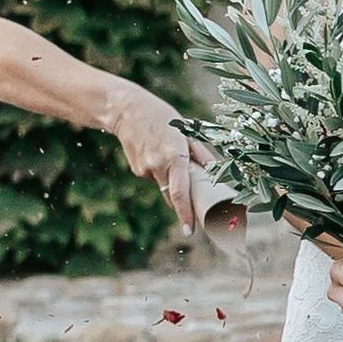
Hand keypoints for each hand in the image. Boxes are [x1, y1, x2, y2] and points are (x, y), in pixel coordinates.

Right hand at [107, 86, 208, 231]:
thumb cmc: (162, 118)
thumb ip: (201, 155)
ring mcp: (144, 170)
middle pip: (173, 197)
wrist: (127, 111)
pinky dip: (161, 173)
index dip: (185, 214)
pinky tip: (158, 155)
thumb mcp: (186, 131)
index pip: (180, 193)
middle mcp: (157, 166)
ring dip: (173, 183)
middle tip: (195, 207)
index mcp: (173, 157)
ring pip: (164, 187)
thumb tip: (215, 173)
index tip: (190, 231)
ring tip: (171, 159)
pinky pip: (155, 178)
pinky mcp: (137, 170)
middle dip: (184, 205)